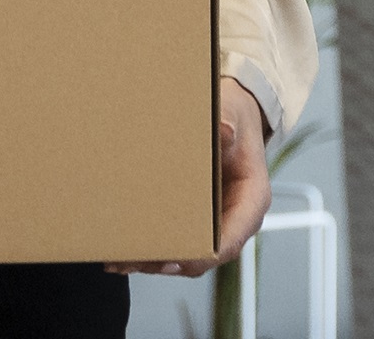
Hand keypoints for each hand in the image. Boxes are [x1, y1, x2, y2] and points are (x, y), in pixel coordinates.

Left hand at [105, 77, 270, 277]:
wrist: (237, 115)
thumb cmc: (238, 118)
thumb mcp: (234, 112)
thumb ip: (229, 121)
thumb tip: (223, 130)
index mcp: (251, 200)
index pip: (230, 240)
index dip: (202, 256)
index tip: (175, 259)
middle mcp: (235, 218)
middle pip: (204, 255)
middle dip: (169, 261)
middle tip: (136, 260)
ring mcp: (218, 221)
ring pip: (189, 254)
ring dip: (156, 259)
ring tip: (121, 260)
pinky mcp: (200, 218)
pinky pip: (180, 239)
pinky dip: (154, 247)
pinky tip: (126, 250)